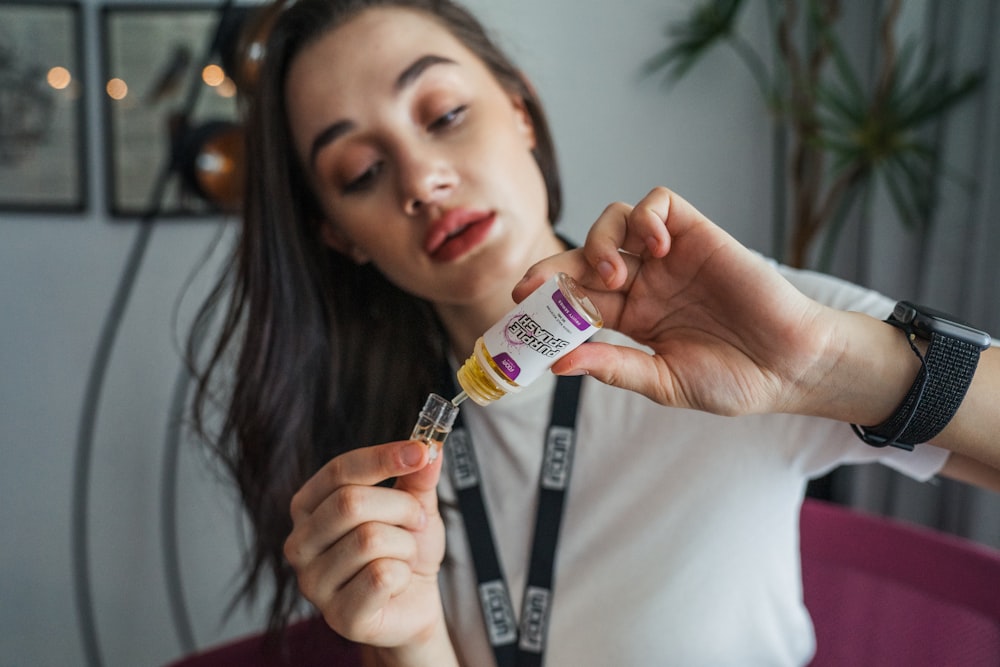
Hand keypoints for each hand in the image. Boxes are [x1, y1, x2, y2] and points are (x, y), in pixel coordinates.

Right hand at [284, 440, 448, 651]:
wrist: (416, 602)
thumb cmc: (404, 548)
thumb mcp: (414, 504)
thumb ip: (417, 477)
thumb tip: (428, 446)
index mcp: (308, 507)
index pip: (339, 471)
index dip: (381, 458)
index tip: (420, 451)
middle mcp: (300, 543)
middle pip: (350, 503)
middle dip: (400, 507)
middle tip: (417, 520)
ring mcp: (313, 583)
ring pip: (369, 539)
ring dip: (405, 544)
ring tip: (404, 555)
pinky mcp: (338, 616)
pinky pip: (380, 577)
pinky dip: (403, 574)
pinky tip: (397, 583)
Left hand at [516, 187, 837, 415]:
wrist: (791, 365)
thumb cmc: (733, 379)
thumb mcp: (664, 380)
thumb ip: (614, 366)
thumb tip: (558, 361)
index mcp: (631, 318)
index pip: (576, 298)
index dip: (547, 298)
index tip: (520, 307)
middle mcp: (644, 282)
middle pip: (585, 256)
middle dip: (556, 266)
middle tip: (537, 285)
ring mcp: (669, 256)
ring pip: (614, 222)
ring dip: (600, 241)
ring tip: (613, 276)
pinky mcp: (698, 232)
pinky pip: (659, 203)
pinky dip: (645, 216)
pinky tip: (655, 246)